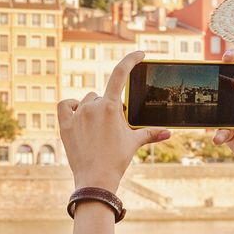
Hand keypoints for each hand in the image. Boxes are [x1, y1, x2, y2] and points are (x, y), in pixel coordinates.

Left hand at [58, 51, 169, 191]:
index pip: (120, 74)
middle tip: (112, 128)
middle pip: (102, 96)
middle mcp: (92, 106)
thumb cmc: (116, 160)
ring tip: (97, 129)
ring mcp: (77, 115)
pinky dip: (72, 106)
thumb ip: (151, 133)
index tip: (139, 54)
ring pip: (86, 101)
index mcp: (110, 107)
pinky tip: (78, 115)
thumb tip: (169, 132)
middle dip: (108, 107)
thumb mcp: (134, 143)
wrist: (95, 179)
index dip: (130, 60)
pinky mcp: (65, 124)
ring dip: (92, 109)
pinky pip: (65, 105)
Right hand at [213, 75, 233, 188]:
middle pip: (227, 82)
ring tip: (216, 114)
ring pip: (218, 105)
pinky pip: (218, 130)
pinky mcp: (230, 133)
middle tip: (211, 76)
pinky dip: (218, 133)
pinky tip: (222, 137)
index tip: (226, 57)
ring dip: (214, 109)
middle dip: (217, 78)